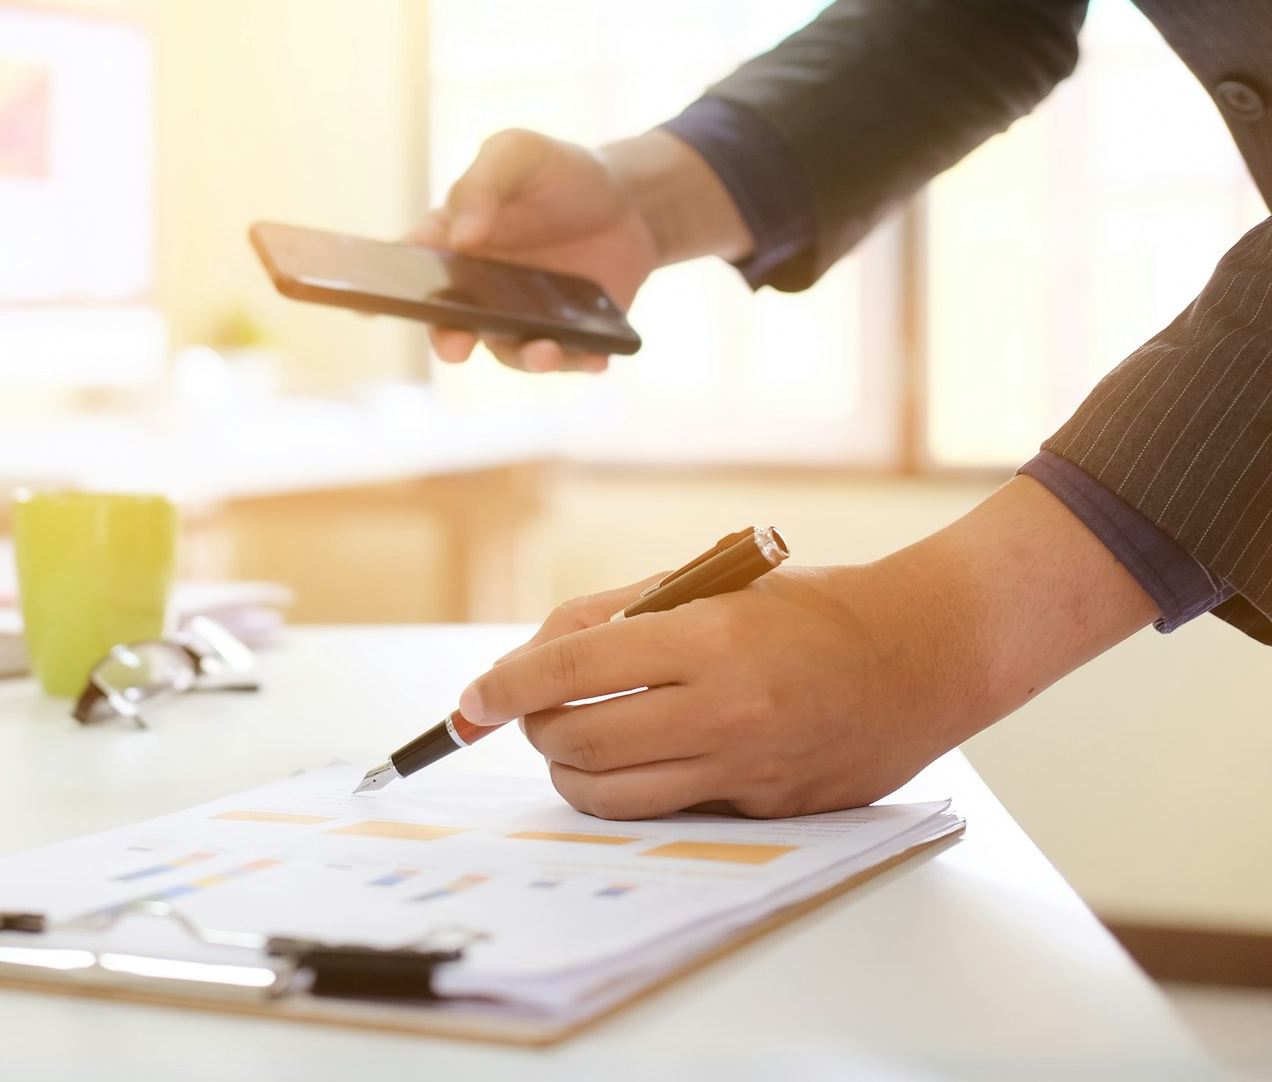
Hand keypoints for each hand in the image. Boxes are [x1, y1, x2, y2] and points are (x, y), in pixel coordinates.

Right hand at [409, 127, 754, 372]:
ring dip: (525, 357)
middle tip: (455, 345)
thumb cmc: (559, 174)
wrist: (630, 200)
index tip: (363, 308)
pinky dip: (580, 361)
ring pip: (511, 350)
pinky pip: (569, 358)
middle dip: (448, 340)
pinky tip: (597, 357)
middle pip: (451, 325)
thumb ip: (481, 184)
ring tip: (545, 350)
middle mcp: (478, 292)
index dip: (379, 292)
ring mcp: (522, 319)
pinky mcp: (569, 335)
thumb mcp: (517, 155)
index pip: (406, 271)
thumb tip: (461, 237)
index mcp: (451, 245)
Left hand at [457, 478, 1158, 818]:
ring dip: (569, 771)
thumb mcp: (710, 582)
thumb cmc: (812, 606)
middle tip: (534, 714)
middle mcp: (723, 707)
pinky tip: (637, 760)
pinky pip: (666, 813)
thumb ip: (616, 614)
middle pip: (575, 739)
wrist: (924, 654)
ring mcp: (745, 767)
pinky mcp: (764, 809)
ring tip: (574, 742)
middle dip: (534, 729)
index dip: (504, 687)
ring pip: (608, 796)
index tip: (472, 700)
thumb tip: (532, 658)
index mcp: (707, 636)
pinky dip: (631, 791)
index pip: (569, 668)